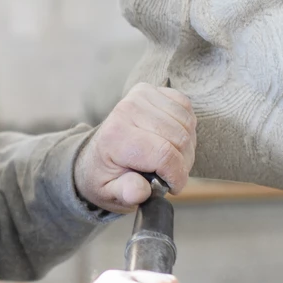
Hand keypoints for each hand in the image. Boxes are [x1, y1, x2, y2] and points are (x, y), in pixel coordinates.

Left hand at [74, 83, 195, 212]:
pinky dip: (186, 126)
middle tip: (170, 174)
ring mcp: (139, 96)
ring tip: (170, 158)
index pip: (164, 154)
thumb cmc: (106, 176)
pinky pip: (185, 106)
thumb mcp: (110, 193)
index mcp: (115, 137)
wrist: (96, 154)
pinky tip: (171, 138)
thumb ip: (126, 193)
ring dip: (186, 146)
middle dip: (183, 163)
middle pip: (180, 140)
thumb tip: (137, 191)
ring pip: (187, 124)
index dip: (177, 175)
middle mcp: (126, 111)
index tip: (174, 187)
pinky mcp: (149, 90)